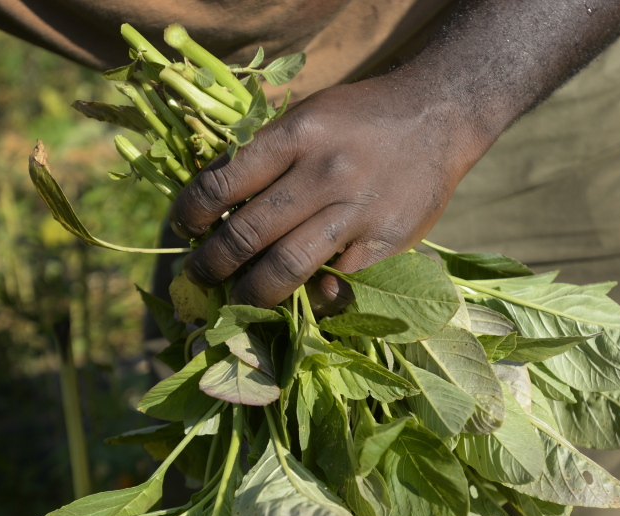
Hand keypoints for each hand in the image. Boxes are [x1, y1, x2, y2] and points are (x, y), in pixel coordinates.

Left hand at [169, 0, 619, 312]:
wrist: (437, 115)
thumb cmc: (360, 117)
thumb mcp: (307, 114)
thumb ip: (266, 155)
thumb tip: (216, 203)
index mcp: (296, 135)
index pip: (222, 182)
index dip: (190, 213)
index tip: (182, 227)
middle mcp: (323, 172)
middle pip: (247, 234)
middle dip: (211, 264)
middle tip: (199, 275)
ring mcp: (356, 210)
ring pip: (287, 267)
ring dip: (251, 291)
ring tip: (237, 296)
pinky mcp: (386, 240)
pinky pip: (339, 281)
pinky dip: (315, 294)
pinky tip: (303, 295)